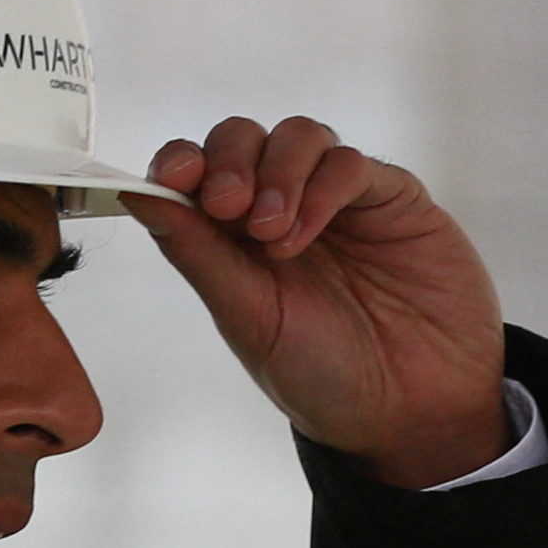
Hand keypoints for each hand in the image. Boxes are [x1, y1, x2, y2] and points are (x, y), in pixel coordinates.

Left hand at [119, 116, 509, 488]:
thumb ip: (196, 253)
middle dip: (227, 162)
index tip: (176, 178)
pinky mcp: (391, 197)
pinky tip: (305, 233)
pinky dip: (321, 187)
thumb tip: (136, 195)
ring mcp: (337, 199)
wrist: (410, 410)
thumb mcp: (245, 317)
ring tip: (272, 232)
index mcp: (234, 238)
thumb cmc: (323, 375)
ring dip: (275, 172)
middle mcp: (282, 207)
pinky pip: (349, 164)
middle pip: (242, 140)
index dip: (180, 162)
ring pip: (297, 136)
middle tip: (227, 206)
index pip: (195, 172)